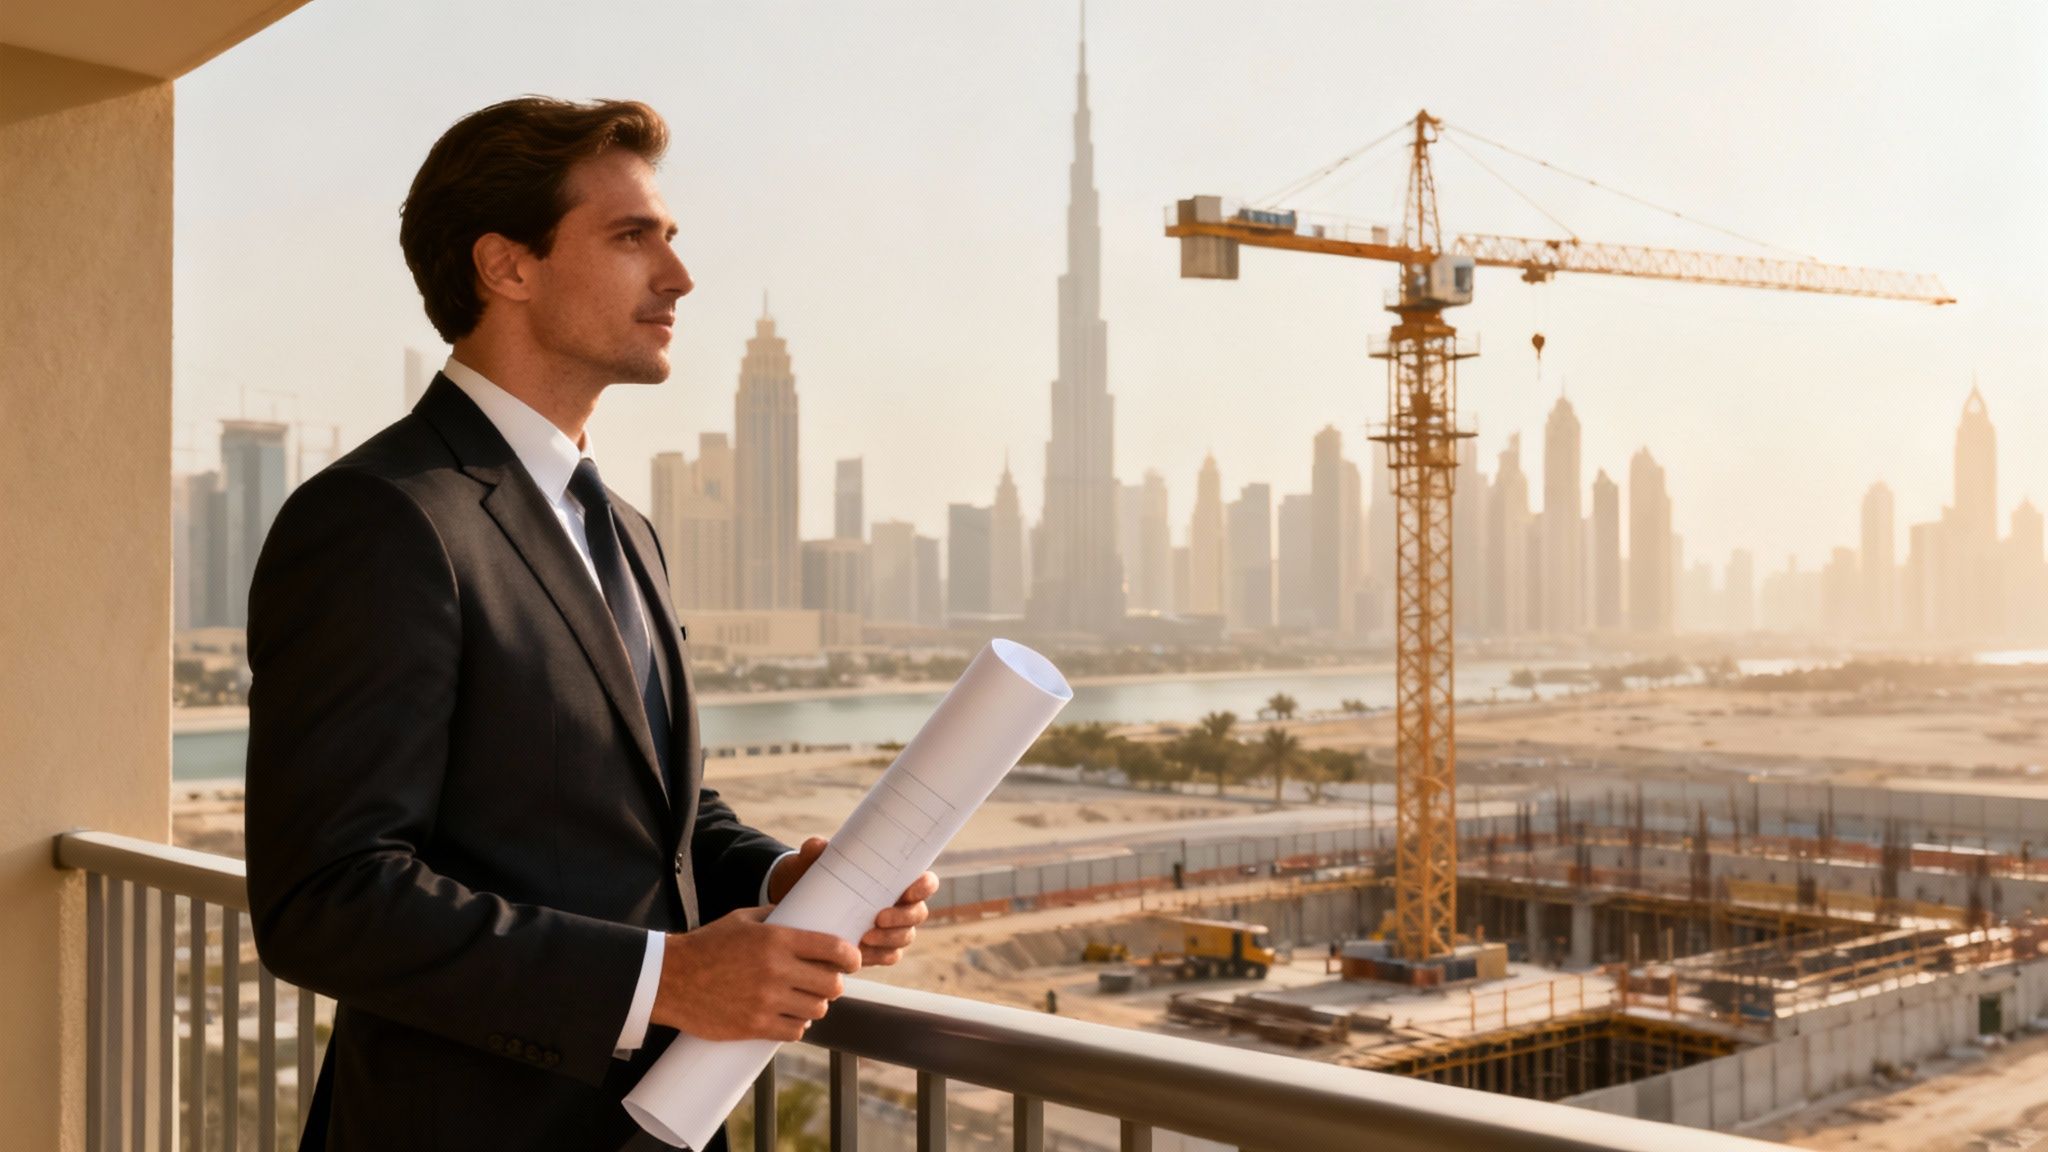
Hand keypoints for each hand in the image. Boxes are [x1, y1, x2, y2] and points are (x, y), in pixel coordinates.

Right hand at [651, 907, 860, 1042]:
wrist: (670, 979)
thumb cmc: (707, 945)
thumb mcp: (742, 919)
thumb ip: (777, 917)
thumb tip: (805, 915)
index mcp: (777, 939)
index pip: (833, 948)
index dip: (850, 956)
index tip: (851, 960)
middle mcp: (776, 970)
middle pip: (833, 984)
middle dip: (834, 983)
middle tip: (825, 982)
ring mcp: (766, 1001)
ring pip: (817, 1010)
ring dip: (815, 1005)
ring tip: (805, 999)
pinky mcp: (754, 1026)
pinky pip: (795, 1031)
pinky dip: (797, 1025)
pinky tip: (790, 1017)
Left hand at [767, 837, 937, 967]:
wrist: (797, 904)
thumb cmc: (812, 875)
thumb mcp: (810, 862)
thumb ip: (813, 851)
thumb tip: (816, 844)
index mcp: (892, 877)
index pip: (924, 881)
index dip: (925, 886)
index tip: (909, 891)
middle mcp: (898, 903)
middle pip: (918, 913)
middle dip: (903, 917)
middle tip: (878, 918)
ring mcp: (890, 928)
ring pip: (905, 937)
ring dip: (889, 939)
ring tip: (864, 938)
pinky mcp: (877, 949)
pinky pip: (888, 956)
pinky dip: (878, 956)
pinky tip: (860, 954)